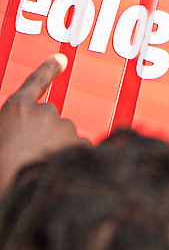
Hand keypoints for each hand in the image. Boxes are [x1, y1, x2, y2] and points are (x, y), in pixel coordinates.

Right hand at [0, 54, 88, 194]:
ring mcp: (62, 126)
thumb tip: (29, 131)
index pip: (35, 82)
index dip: (48, 70)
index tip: (60, 60)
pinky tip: (55, 172)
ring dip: (57, 149)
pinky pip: (79, 150)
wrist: (13, 189)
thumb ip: (18, 126)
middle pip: (51, 121)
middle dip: (46, 137)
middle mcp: (43, 111)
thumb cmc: (3, 166)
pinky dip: (71, 160)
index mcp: (17, 107)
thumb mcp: (4, 132)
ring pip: (65, 137)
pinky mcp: (78, 143)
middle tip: (32, 157)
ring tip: (40, 167)